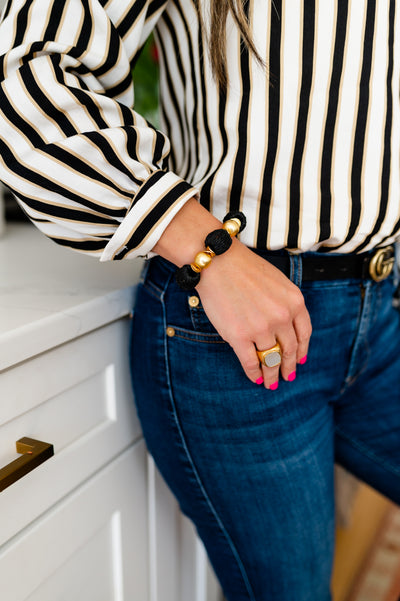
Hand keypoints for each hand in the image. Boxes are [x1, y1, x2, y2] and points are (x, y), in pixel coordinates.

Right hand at [196, 239, 311, 388]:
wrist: (217, 262)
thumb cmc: (244, 268)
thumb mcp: (277, 281)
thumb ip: (285, 303)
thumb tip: (286, 327)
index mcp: (294, 302)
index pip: (304, 333)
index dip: (302, 350)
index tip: (300, 360)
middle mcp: (282, 317)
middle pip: (290, 350)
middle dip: (289, 367)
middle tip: (288, 377)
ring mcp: (261, 328)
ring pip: (271, 360)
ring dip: (271, 374)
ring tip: (270, 383)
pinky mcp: (239, 337)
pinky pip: (251, 362)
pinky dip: (254, 374)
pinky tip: (255, 378)